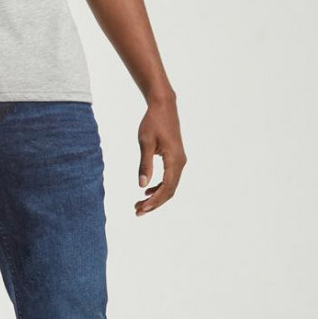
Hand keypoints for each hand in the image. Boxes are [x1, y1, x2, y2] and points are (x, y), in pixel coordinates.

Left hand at [135, 94, 186, 215]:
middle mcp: (180, 163)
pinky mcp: (176, 159)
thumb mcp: (145, 143)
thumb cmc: (153, 122)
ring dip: (156, 197)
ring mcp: (179, 161)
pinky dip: (159, 187)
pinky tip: (147, 191)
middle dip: (154, 203)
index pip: (167, 187)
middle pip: (170, 191)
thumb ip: (145, 164)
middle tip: (137, 211)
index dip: (155, 201)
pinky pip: (170, 178)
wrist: (164, 107)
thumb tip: (142, 185)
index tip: (141, 208)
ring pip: (170, 186)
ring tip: (139, 204)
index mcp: (174, 160)